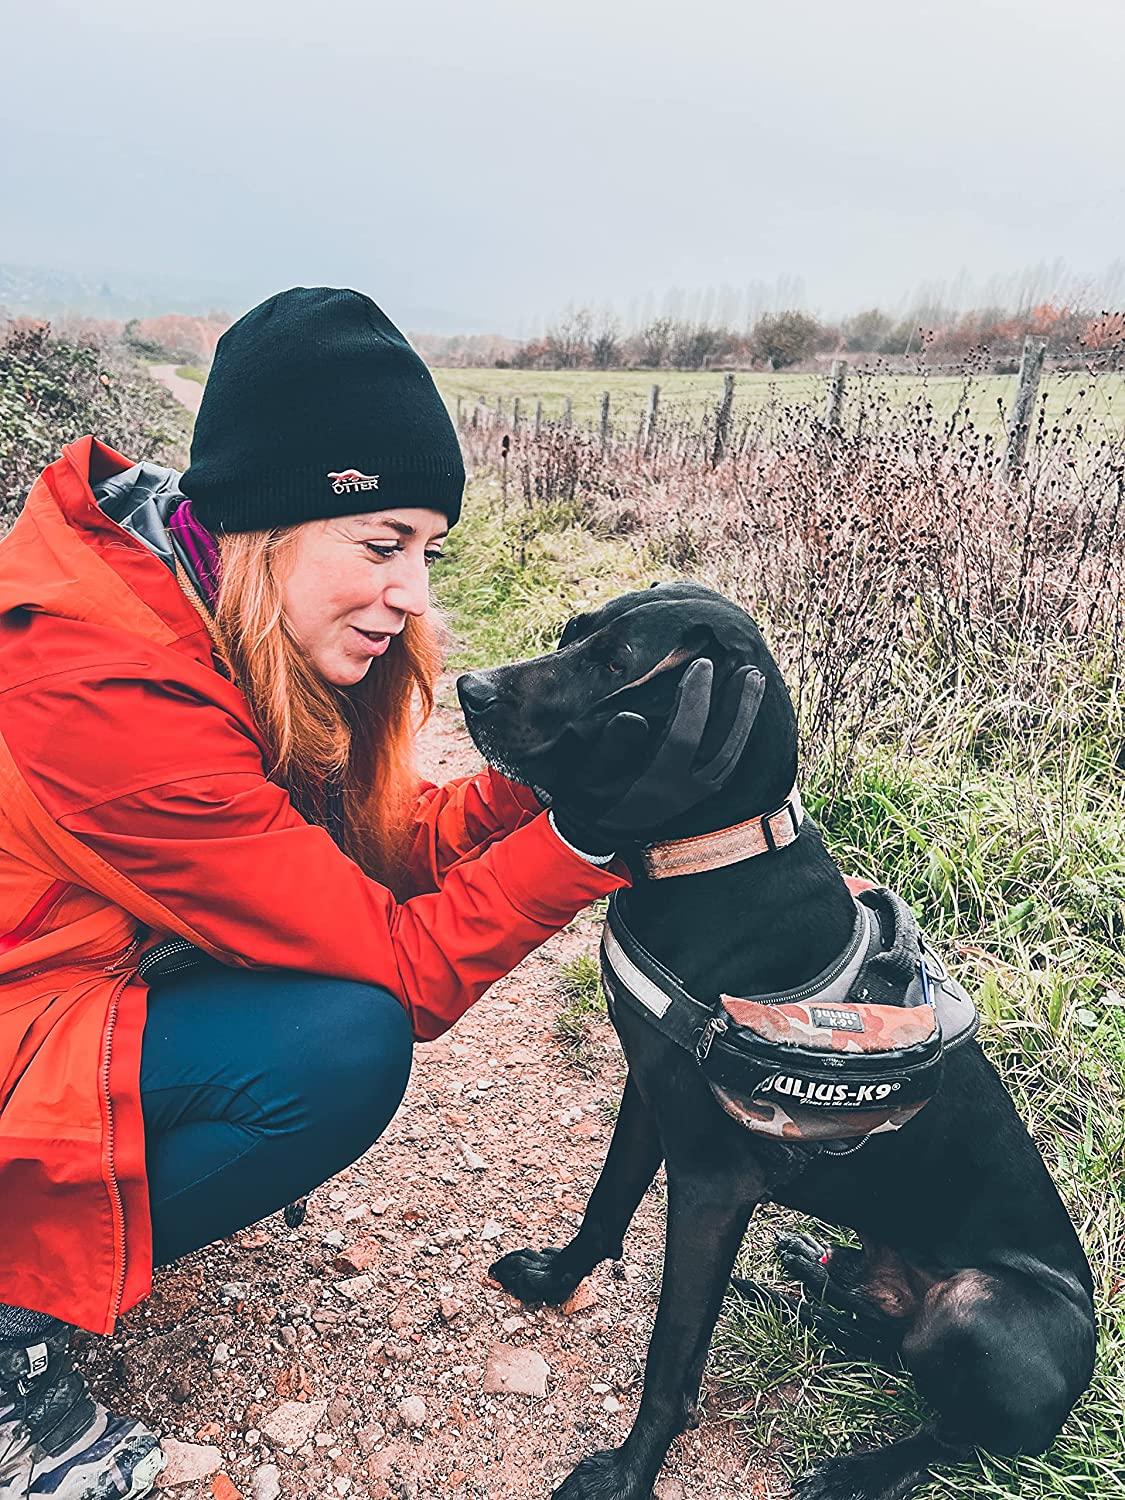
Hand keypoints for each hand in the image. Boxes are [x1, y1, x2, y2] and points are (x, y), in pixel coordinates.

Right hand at [550, 660, 765, 852]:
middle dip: (737, 706)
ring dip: (745, 717)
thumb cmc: (591, 795)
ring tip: (754, 681)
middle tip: (750, 670)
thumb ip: (609, 748)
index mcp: (656, 783)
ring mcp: (696, 794)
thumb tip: (631, 718)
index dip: (695, 700)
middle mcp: (684, 791)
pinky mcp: (701, 793)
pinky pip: (729, 761)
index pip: (685, 736)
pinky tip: (744, 709)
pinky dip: (739, 733)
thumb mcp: (590, 773)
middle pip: (721, 747)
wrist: (600, 830)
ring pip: (731, 755)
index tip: (702, 664)